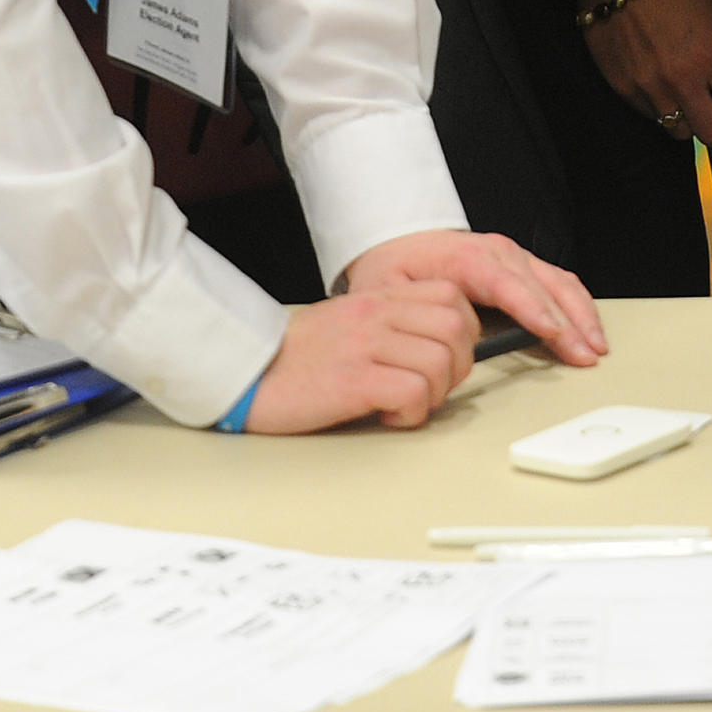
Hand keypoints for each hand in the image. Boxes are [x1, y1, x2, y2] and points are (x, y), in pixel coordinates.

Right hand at [241, 279, 478, 431]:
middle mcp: (375, 315)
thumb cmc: (298, 356)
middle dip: (456, 367)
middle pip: (456, 329)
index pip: (451, 297)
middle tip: (430, 388)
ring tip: (405, 404)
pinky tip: (387, 415)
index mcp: (378, 298)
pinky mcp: (352, 382)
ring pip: (439, 362)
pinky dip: (411, 413)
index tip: (446, 359)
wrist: (248, 372)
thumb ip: (394, 324)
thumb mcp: (352, 322)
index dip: (463, 333)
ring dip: (434, 394)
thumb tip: (442, 350)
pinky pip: (412, 393)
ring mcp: (364, 346)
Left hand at [343, 228, 608, 365]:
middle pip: (542, 285)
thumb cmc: (393, 269)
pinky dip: (578, 306)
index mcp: (464, 255)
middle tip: (583, 355)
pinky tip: (588, 329)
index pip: (506, 283)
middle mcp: (496, 251)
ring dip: (581, 315)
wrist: (398, 243)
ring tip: (595, 347)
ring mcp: (514, 257)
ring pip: (560, 282)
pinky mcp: (523, 266)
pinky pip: (560, 281)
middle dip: (568, 322)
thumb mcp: (385, 289)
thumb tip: (434, 343)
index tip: (554, 332)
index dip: (533, 308)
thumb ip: (407, 313)